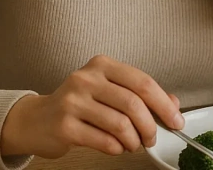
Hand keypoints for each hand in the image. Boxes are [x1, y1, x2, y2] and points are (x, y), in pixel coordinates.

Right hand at [0, 55, 182, 157]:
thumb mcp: (108, 91)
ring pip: (120, 123)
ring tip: (132, 144)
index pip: (142, 82)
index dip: (164, 104)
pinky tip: (116, 147)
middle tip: (152, 138)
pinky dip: (117, 148)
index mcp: (101, 65)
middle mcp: (86, 78)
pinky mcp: (64, 125)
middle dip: (150, 126)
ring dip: (133, 140)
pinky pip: (104, 140)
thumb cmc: (77, 105)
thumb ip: (139, 94)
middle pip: (133, 103)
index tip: (175, 121)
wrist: (36, 120)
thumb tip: (173, 103)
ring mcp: (73, 101)